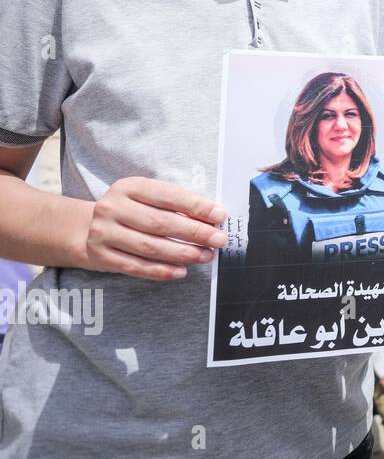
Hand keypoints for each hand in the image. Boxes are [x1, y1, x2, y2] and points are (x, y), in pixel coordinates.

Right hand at [84, 177, 226, 280]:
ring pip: (150, 247)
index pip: (168, 196)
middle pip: (160, 223)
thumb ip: (177, 205)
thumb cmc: (131, 211)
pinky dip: (161, 271)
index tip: (220, 215)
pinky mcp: (100, 255)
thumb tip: (213, 218)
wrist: (88, 227)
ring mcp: (103, 232)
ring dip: (183, 254)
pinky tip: (181, 271)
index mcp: (129, 187)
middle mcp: (113, 208)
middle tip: (218, 240)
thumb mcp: (148, 198)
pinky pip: (136, 267)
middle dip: (195, 233)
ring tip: (206, 256)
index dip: (196, 206)